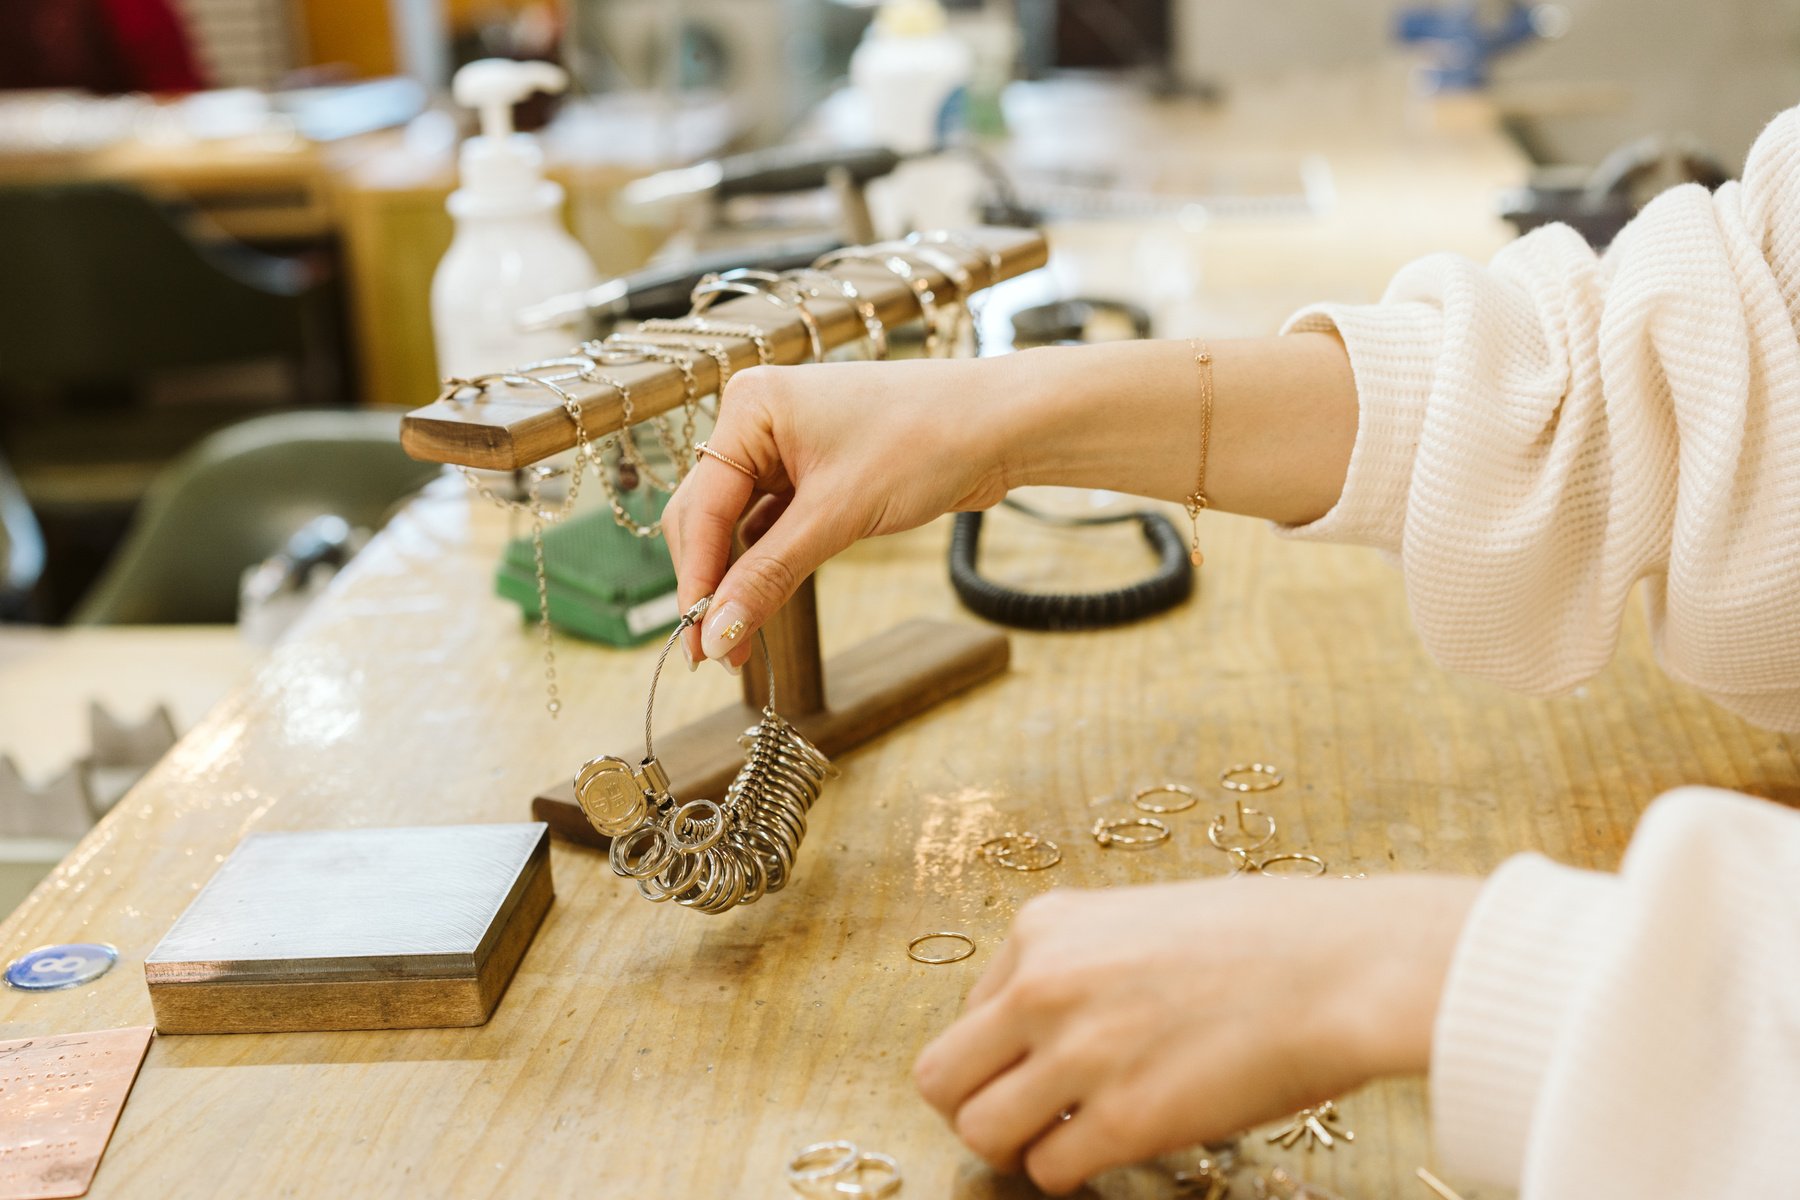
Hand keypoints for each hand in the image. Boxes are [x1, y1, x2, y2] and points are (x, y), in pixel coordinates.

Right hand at [661, 358, 1014, 669]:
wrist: (1002, 425)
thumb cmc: (924, 441)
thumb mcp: (838, 515)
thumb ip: (769, 575)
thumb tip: (717, 634)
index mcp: (750, 406)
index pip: (702, 506)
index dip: (696, 579)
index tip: (695, 643)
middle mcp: (758, 421)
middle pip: (709, 516)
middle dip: (711, 584)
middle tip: (711, 654)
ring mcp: (786, 447)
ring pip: (738, 526)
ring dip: (737, 580)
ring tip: (736, 643)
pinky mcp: (815, 473)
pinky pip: (772, 525)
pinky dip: (766, 564)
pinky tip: (760, 604)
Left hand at [912, 875, 1480, 1193]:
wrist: (1348, 966)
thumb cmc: (1268, 940)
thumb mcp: (1144, 918)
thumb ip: (1082, 964)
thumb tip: (1047, 1026)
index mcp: (1043, 928)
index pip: (970, 1012)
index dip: (1006, 1049)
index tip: (1047, 1064)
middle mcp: (1042, 985)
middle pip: (941, 1076)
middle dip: (977, 1104)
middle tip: (1027, 1119)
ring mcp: (1079, 1054)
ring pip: (979, 1133)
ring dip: (1017, 1148)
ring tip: (1065, 1141)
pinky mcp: (1125, 1121)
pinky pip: (1048, 1171)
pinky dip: (1071, 1175)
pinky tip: (1111, 1155)